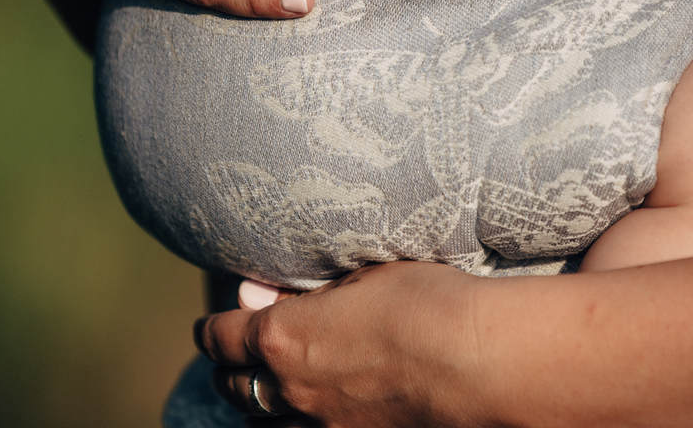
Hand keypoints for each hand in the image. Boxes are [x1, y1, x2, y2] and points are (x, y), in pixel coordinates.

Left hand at [195, 263, 493, 427]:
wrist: (480, 363)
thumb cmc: (424, 303)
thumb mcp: (361, 278)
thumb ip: (305, 292)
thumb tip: (256, 294)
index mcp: (283, 338)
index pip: (221, 336)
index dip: (212, 327)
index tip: (214, 322)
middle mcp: (292, 391)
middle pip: (233, 386)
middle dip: (229, 367)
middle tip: (236, 354)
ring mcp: (323, 427)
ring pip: (261, 425)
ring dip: (257, 405)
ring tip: (266, 392)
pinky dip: (295, 425)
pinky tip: (310, 415)